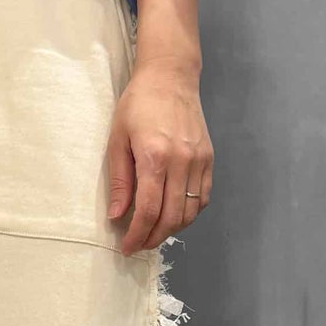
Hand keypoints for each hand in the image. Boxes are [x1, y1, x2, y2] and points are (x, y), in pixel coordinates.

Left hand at [107, 54, 212, 256]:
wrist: (171, 77)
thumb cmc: (138, 104)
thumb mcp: (117, 139)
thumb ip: (120, 181)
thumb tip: (118, 216)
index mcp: (154, 156)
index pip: (149, 210)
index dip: (137, 235)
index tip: (127, 247)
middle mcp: (181, 161)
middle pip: (171, 217)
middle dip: (153, 238)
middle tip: (138, 245)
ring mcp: (199, 161)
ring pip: (190, 212)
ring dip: (171, 230)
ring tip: (153, 233)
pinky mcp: (209, 159)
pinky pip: (203, 198)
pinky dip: (188, 214)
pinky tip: (173, 216)